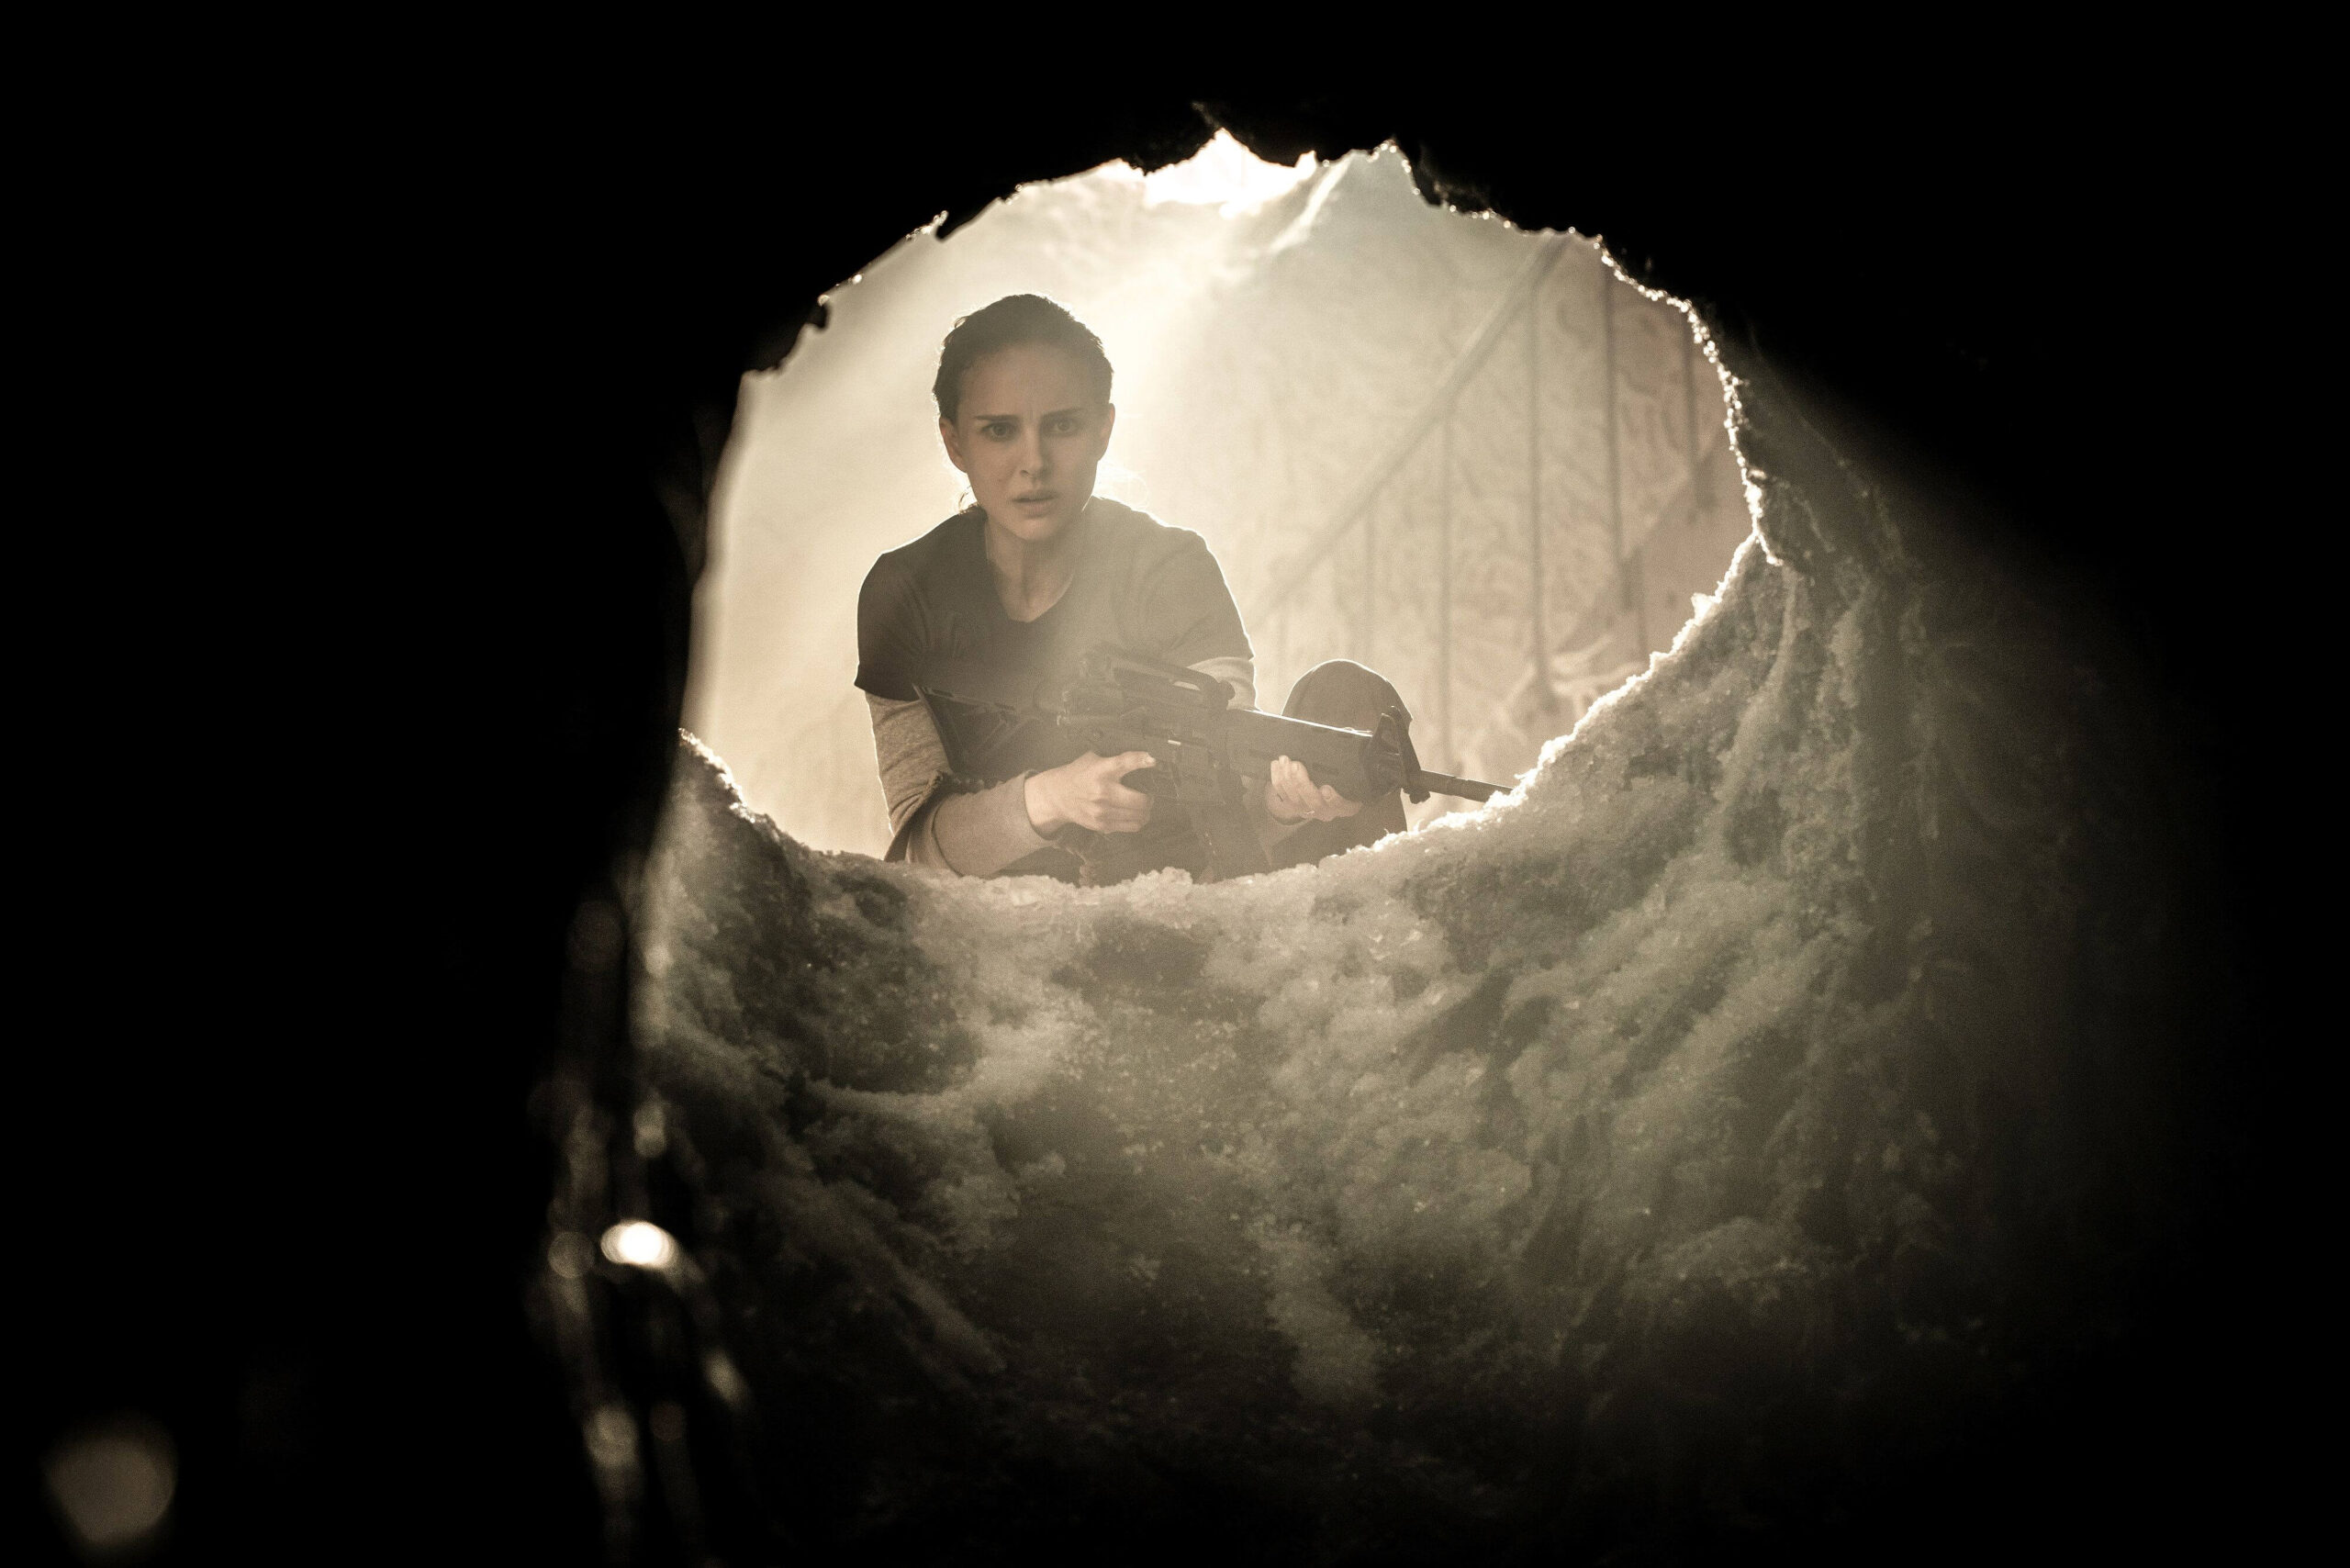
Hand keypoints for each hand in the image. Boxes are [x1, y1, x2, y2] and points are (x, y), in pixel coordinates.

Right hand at [1025, 751, 1155, 834]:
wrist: (1057, 796)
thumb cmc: (1078, 774)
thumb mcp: (1092, 759)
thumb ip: (1113, 759)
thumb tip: (1142, 758)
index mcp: (1101, 770)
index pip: (1124, 763)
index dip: (1142, 760)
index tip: (1153, 760)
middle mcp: (1103, 791)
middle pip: (1140, 800)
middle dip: (1150, 798)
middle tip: (1149, 795)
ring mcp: (1103, 811)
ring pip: (1139, 816)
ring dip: (1146, 811)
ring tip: (1143, 806)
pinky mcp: (1102, 824)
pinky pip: (1131, 827)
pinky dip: (1138, 821)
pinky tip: (1134, 815)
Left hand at [1265, 756, 1361, 824]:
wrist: (1325, 789)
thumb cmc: (1341, 776)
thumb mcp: (1349, 769)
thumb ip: (1348, 756)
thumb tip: (1345, 734)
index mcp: (1346, 805)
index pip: (1342, 806)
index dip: (1333, 799)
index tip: (1326, 788)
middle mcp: (1327, 812)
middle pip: (1314, 803)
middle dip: (1302, 784)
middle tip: (1296, 765)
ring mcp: (1309, 811)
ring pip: (1295, 801)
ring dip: (1288, 780)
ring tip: (1285, 761)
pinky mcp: (1293, 807)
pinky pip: (1283, 796)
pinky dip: (1278, 780)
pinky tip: (1276, 765)